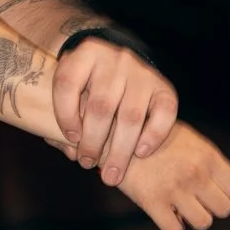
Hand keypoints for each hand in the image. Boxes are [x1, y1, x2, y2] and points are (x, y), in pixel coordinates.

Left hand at [54, 39, 176, 186]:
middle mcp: (115, 60)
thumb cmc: (90, 80)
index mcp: (85, 54)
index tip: (71, 139)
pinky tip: (141, 153)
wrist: (121, 58)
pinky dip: (153, 136)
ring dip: (120, 151)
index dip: (64, 115)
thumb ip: (66, 114)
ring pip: (130, 116)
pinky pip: (164, 113)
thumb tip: (71, 152)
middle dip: (93, 143)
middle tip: (87, 163)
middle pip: (101, 106)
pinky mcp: (164, 86)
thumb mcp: (73, 85)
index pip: (67, 84)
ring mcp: (141, 72)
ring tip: (112, 175)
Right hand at [115, 120, 229, 229]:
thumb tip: (227, 189)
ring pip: (203, 223)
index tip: (226, 199)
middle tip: (199, 200)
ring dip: (194, 218)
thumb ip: (210, 161)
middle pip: (224, 209)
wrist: (117, 134)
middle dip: (213, 207)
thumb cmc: (155, 137)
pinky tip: (166, 213)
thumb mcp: (190, 139)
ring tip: (183, 207)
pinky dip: (173, 226)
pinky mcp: (152, 203)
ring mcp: (175, 190)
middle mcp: (196, 174)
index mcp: (208, 156)